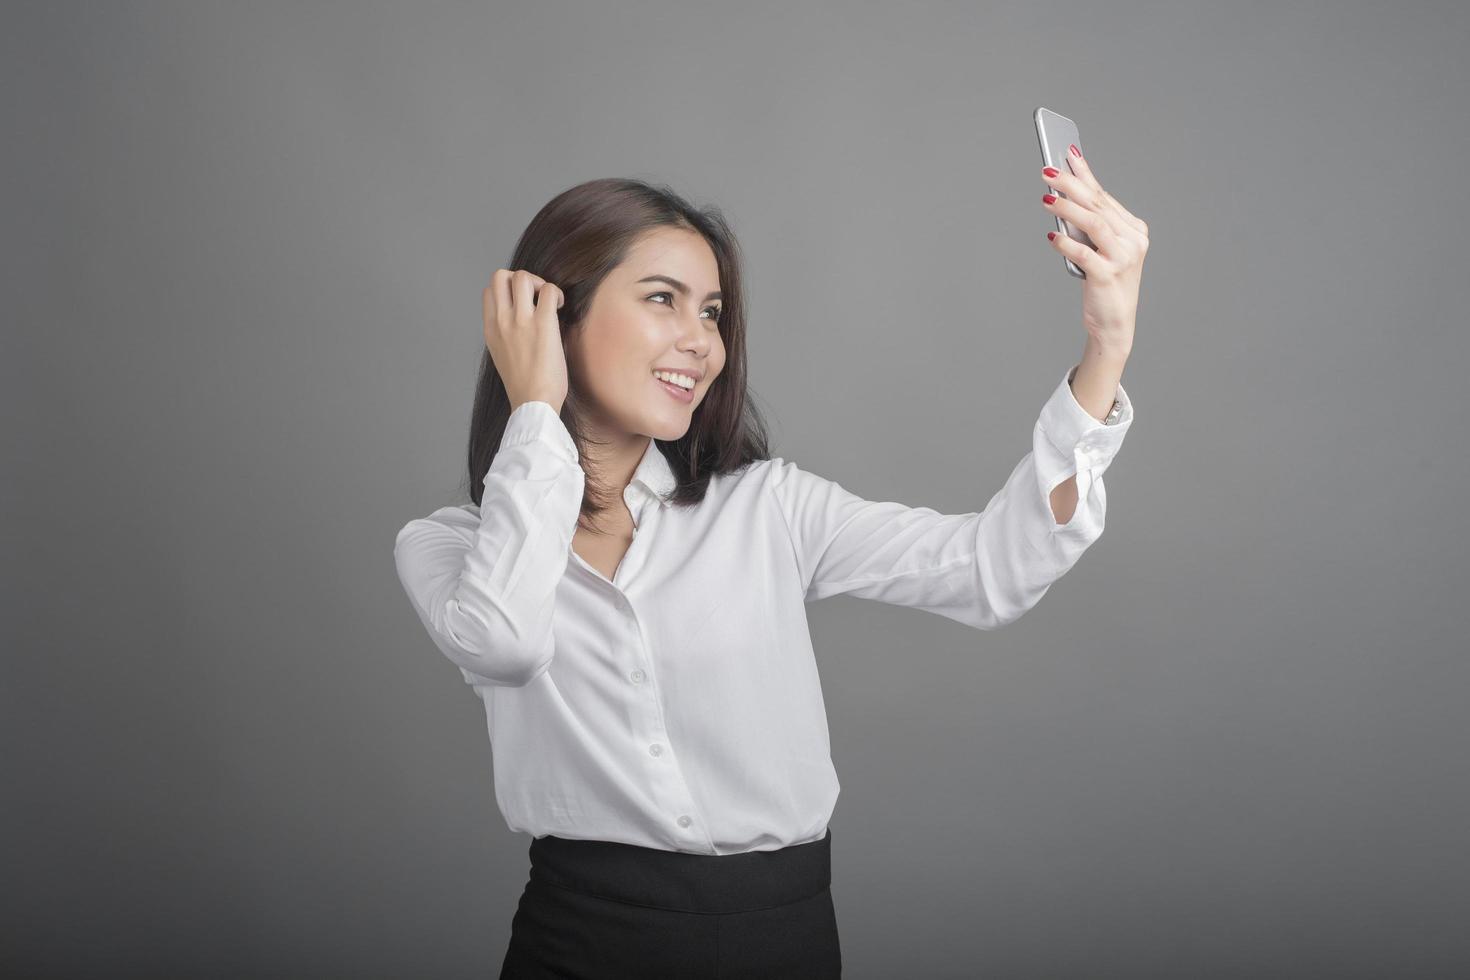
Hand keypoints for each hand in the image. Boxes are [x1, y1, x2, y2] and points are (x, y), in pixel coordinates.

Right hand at [483, 269, 568, 413]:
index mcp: (490, 329)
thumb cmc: (525, 387)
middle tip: (536, 297)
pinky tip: (561, 308)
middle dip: (521, 279)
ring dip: (539, 282)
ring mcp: (520, 321)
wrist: (532, 404)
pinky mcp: (543, 325)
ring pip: (522, 276)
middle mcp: (501, 321)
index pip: (489, 290)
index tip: (524, 305)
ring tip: (550, 301)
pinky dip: (557, 293)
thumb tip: (521, 323)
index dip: (508, 290)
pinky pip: (549, 291)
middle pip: (500, 275)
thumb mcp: (504, 356)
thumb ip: (506, 336)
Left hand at [1041, 145, 1148, 355]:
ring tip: (1045, 198)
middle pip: (1097, 205)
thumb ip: (1089, 227)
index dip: (1084, 174)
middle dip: (1070, 184)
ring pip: (1093, 224)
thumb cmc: (1104, 284)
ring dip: (1067, 208)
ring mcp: (1123, 258)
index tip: (1067, 153)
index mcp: (1134, 230)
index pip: (1104, 196)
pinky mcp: (1108, 276)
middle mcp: (1133, 241)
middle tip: (1047, 171)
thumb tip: (1063, 196)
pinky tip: (1051, 235)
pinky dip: (1066, 243)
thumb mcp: (1100, 250)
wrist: (1114, 325)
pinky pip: (1084, 254)